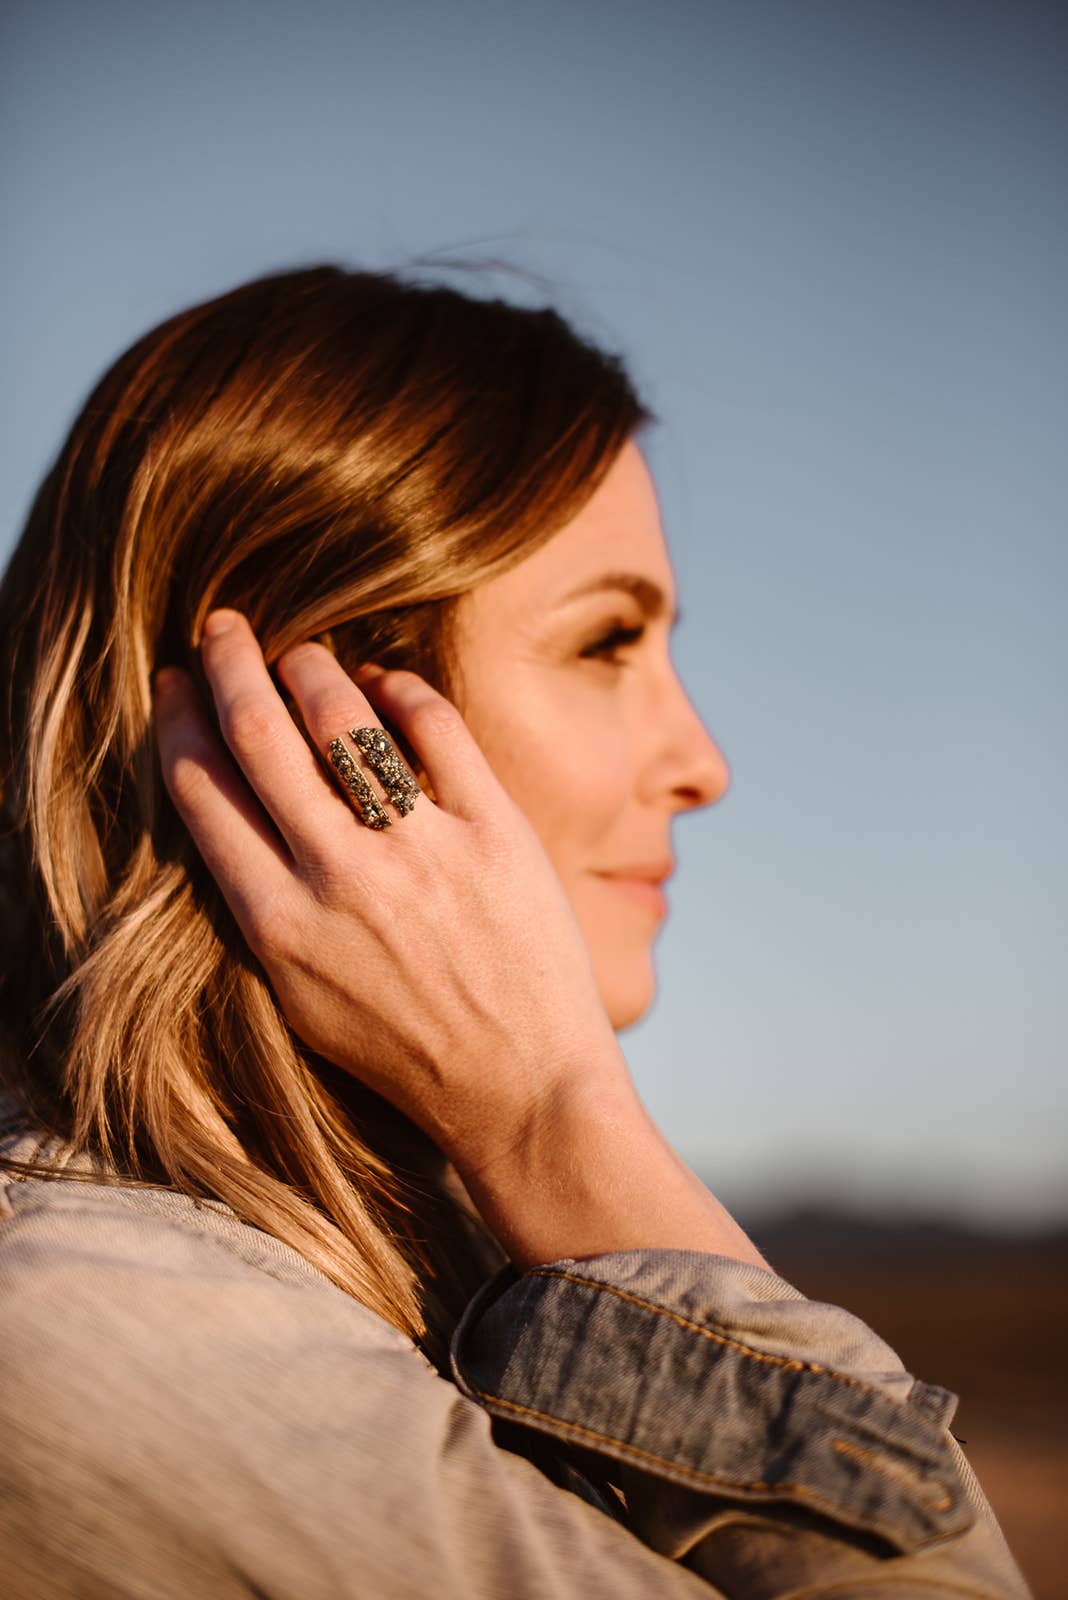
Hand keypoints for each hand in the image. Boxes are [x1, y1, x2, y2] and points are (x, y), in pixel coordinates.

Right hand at [152, 610, 626, 1177]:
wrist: (519, 1087)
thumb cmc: (405, 1049)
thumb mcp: (300, 996)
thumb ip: (263, 904)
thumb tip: (237, 808)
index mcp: (276, 923)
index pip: (202, 790)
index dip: (181, 721)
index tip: (179, 683)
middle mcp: (337, 877)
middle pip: (257, 733)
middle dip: (228, 662)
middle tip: (223, 625)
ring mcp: (418, 850)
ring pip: (339, 716)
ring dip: (308, 665)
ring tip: (301, 652)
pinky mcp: (492, 831)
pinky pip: (436, 727)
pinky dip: (403, 688)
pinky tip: (388, 680)